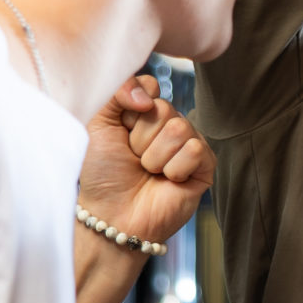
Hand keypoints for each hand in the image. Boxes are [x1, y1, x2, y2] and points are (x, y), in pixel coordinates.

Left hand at [81, 74, 214, 247]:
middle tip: (134, 158)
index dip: (130, 110)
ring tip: (148, 172)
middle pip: (163, 108)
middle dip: (140, 138)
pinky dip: (174, 169)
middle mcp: (169, 125)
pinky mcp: (205, 165)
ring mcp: (189, 143)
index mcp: (144, 112)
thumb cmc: (103, 174)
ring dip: (154, 157)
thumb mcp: (97, 125)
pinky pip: (195, 149)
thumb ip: (117, 92)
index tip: (120, 132)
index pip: (149, 87)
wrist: (113, 216)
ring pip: (178, 129)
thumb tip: (150, 93)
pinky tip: (167, 181)